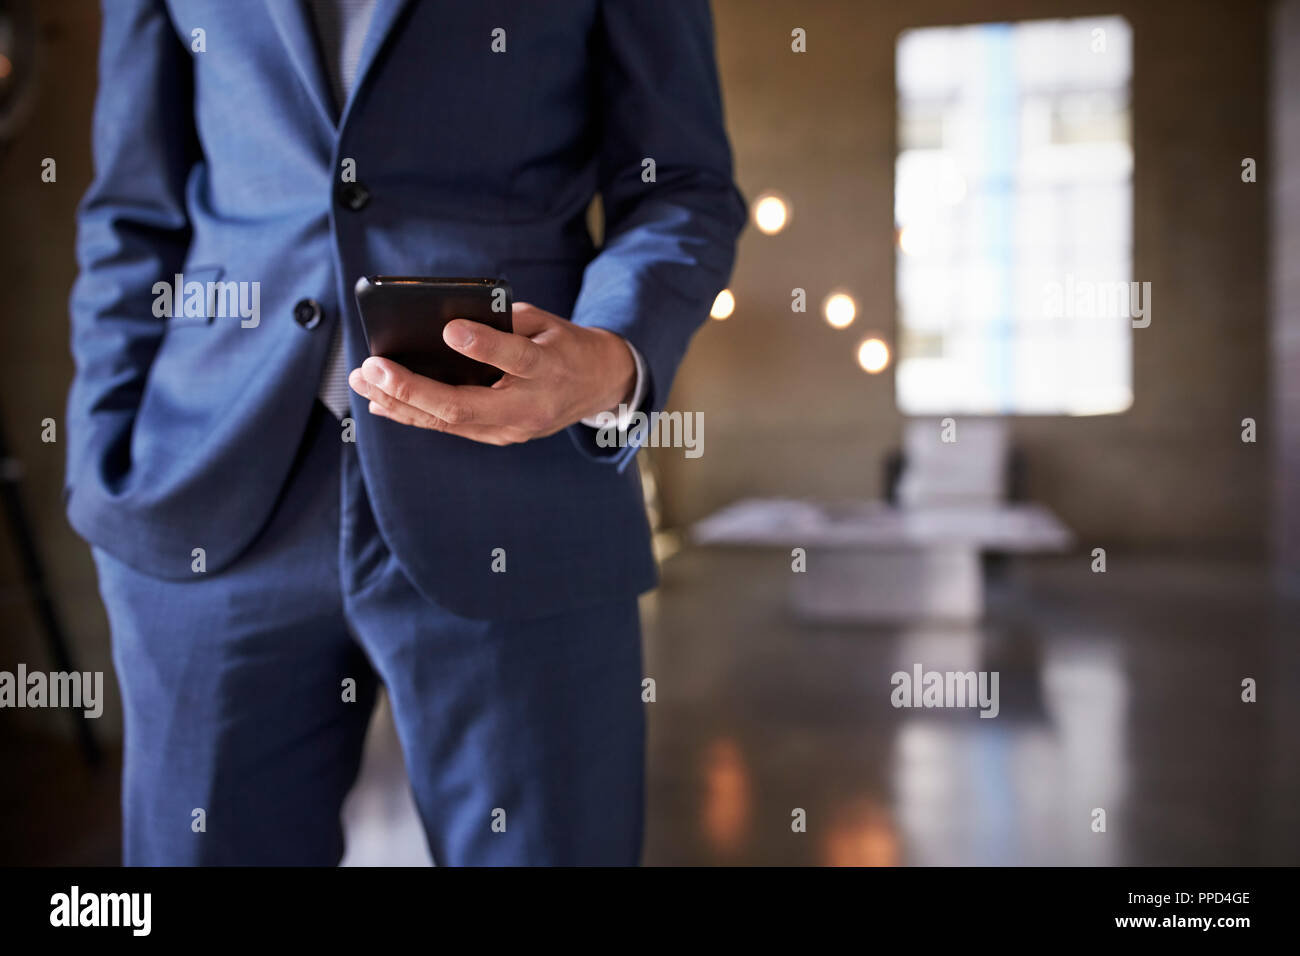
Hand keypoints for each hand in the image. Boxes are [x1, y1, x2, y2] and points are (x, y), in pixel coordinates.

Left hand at [348, 302, 636, 445]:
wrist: (598, 386)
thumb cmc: (565, 345)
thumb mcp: (548, 323)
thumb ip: (505, 321)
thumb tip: (445, 322)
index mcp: (550, 370)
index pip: (516, 359)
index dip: (483, 346)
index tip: (448, 328)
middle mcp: (530, 408)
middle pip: (465, 406)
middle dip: (413, 388)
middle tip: (373, 367)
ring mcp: (512, 429)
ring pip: (449, 422)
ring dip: (400, 403)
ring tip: (363, 381)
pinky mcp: (498, 436)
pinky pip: (450, 427)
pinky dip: (414, 414)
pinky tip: (381, 402)